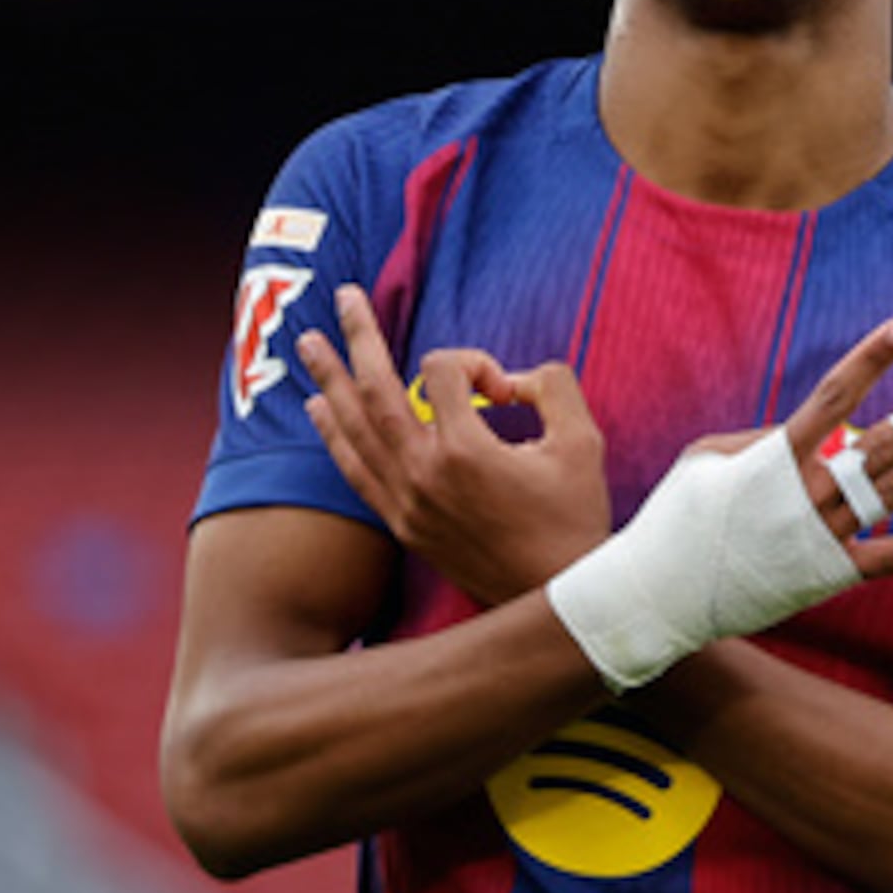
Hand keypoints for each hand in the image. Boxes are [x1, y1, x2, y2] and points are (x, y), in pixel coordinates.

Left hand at [299, 284, 611, 606]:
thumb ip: (553, 386)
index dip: (475, 363)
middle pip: (376, 387)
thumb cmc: (576, 520)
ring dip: (331, 380)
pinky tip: (320, 409)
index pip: (443, 371)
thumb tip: (517, 379)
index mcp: (464, 449)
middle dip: (358, 337)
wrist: (559, 595)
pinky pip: (355, 471)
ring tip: (310, 345)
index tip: (507, 391)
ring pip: (356, 428)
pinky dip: (334, 436)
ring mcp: (406, 502)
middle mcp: (423, 473)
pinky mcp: (403, 524)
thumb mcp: (583, 441)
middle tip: (341, 296)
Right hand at [698, 315, 892, 575]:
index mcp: (773, 456)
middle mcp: (806, 491)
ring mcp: (822, 533)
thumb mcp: (703, 459)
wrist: (660, 594)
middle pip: (882, 442)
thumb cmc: (675, 519)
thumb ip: (758, 437)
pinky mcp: (830, 573)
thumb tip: (804, 429)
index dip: (871, 358)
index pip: (835, 395)